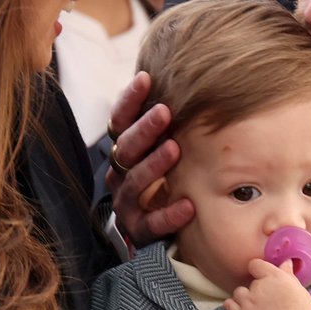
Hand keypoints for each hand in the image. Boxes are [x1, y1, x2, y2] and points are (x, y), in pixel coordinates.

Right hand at [105, 72, 191, 245]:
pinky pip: (152, 224)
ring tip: (175, 149)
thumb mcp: (161, 148)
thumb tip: (190, 79)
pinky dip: (169, 216)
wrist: (152, 229)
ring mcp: (127, 203)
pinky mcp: (139, 230)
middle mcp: (120, 174)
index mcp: (124, 151)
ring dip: (155, 165)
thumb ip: (167, 124)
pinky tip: (188, 206)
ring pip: (135, 182)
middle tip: (164, 111)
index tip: (146, 79)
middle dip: (144, 129)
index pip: (120, 121)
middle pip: (126, 148)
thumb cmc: (164, 179)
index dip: (130, 100)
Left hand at [225, 259, 310, 309]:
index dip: (258, 271)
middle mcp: (260, 287)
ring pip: (239, 293)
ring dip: (245, 299)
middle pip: (250, 282)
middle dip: (258, 290)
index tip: (263, 278)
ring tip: (257, 309)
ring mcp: (248, 302)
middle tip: (268, 302)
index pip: (255, 264)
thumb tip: (286, 262)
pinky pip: (228, 305)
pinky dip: (234, 307)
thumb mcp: (298, 290)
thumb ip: (288, 274)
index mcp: (275, 277)